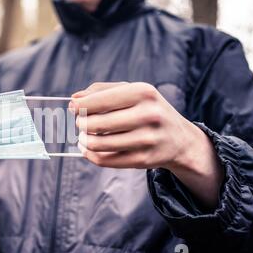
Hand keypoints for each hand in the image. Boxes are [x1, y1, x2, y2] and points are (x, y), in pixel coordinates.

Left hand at [70, 82, 223, 207]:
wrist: (179, 139)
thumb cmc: (148, 110)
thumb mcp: (132, 92)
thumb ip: (101, 91)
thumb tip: (74, 100)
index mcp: (144, 93)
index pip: (100, 101)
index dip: (81, 106)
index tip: (73, 108)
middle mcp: (148, 115)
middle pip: (96, 124)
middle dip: (81, 124)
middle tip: (80, 123)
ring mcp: (147, 140)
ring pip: (98, 144)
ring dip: (83, 141)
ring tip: (82, 137)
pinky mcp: (143, 160)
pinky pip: (105, 160)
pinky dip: (90, 155)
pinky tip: (88, 149)